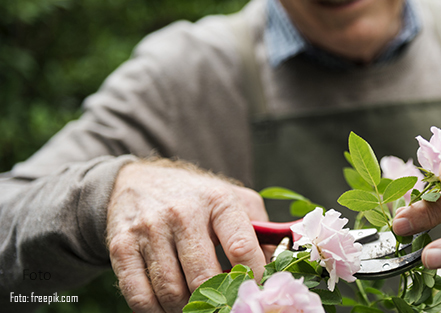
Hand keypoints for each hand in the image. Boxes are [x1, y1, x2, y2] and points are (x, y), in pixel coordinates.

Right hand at [106, 160, 268, 312]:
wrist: (137, 181)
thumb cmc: (196, 197)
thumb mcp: (234, 200)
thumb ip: (261, 231)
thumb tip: (277, 267)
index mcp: (218, 201)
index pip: (242, 247)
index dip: (252, 277)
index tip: (254, 290)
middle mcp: (183, 214)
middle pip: (204, 277)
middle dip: (218, 301)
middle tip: (224, 306)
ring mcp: (150, 230)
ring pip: (172, 292)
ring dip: (187, 310)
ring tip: (198, 308)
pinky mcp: (122, 247)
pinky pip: (139, 296)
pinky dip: (156, 312)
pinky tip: (169, 309)